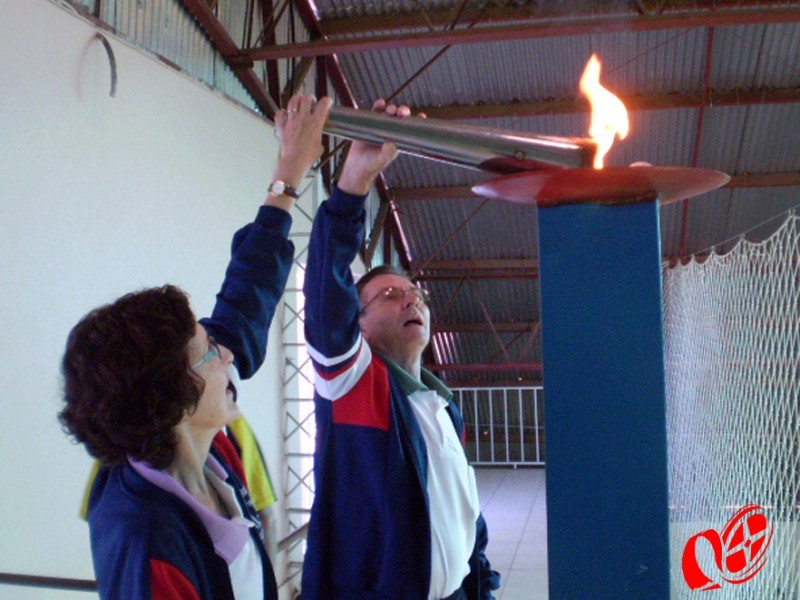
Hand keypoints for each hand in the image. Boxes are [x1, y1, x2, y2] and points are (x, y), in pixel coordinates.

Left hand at [268, 94, 331, 208]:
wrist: (294, 162)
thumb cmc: (308, 157)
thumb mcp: (320, 147)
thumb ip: (318, 137)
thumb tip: (316, 136)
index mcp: (315, 123)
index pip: (323, 106)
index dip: (326, 101)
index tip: (327, 101)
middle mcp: (303, 119)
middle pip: (306, 99)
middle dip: (310, 97)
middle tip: (311, 99)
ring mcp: (291, 121)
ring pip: (292, 103)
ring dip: (296, 99)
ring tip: (298, 98)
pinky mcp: (282, 127)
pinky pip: (279, 115)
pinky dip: (281, 113)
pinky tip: (283, 113)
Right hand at [337, 99, 417, 195]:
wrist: (355, 168)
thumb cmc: (371, 166)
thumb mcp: (382, 160)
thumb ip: (387, 152)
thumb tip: (391, 143)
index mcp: (397, 141)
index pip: (409, 129)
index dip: (415, 122)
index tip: (421, 116)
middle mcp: (390, 133)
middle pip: (399, 118)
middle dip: (402, 112)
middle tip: (401, 112)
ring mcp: (380, 128)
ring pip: (388, 113)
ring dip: (391, 108)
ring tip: (390, 110)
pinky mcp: (369, 124)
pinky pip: (375, 113)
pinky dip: (378, 106)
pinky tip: (380, 103)